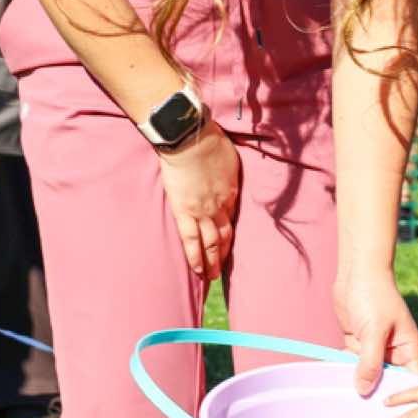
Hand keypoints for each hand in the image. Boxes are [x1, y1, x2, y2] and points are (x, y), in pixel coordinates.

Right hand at [157, 121, 239, 280]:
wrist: (190, 139)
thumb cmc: (208, 140)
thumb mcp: (229, 157)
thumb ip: (227, 171)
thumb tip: (226, 174)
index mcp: (230, 192)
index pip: (232, 220)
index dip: (231, 235)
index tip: (230, 247)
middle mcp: (220, 206)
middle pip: (225, 236)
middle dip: (224, 255)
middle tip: (222, 271)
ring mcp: (202, 211)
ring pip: (211, 243)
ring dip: (212, 261)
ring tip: (211, 277)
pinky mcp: (184, 212)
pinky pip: (191, 240)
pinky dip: (195, 256)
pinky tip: (198, 269)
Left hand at [334, 268, 417, 395]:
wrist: (357, 271)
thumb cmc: (374, 295)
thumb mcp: (374, 331)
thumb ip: (370, 362)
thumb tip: (364, 390)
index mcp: (409, 349)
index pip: (413, 380)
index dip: (407, 398)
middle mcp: (394, 352)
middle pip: (389, 382)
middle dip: (379, 396)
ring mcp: (376, 349)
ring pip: (369, 375)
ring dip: (360, 385)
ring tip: (351, 411)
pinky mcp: (359, 344)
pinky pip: (353, 365)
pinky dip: (346, 372)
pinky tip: (337, 387)